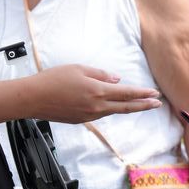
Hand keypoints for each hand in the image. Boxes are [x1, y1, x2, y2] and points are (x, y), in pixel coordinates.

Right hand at [29, 65, 160, 122]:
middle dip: (144, 105)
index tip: (155, 94)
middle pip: (126, 107)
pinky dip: (110, 109)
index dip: (143, 94)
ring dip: (128, 108)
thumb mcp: (79, 69)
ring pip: (113, 111)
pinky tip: (113, 106)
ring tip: (140, 104)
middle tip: (157, 104)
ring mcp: (89, 115)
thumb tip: (117, 80)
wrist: (32, 98)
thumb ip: (101, 74)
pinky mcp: (80, 120)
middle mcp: (96, 106)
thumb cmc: (53, 80)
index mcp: (98, 92)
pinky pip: (100, 114)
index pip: (127, 94)